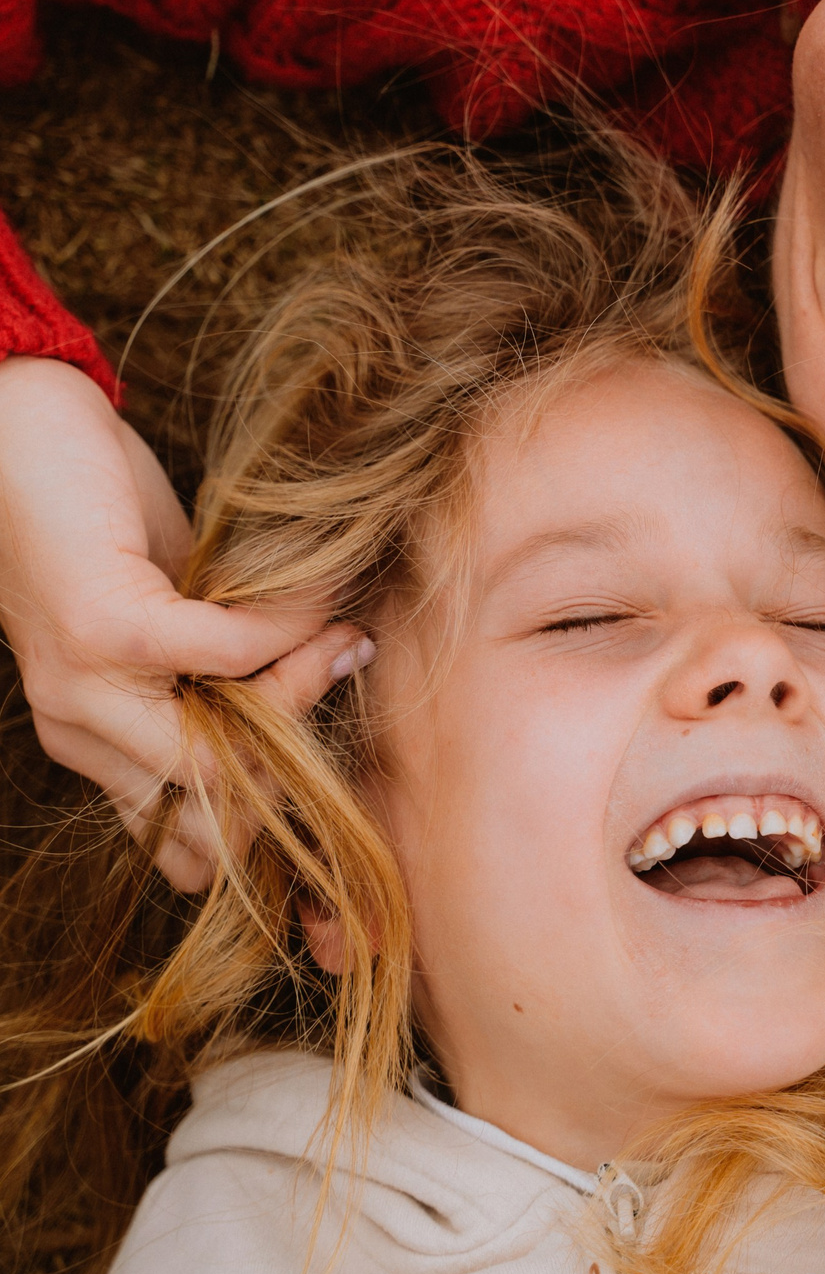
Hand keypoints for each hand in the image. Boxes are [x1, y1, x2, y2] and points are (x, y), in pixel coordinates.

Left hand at [0, 357, 365, 889]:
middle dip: (299, 759)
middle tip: (343, 665)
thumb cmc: (102, 513)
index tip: (334, 747)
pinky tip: (314, 591)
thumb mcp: (175, 611)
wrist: (19, 427)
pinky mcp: (106, 629)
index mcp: (96, 740)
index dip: (269, 824)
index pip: (186, 846)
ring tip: (340, 630)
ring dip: (303, 689)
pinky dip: (290, 626)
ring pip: (224, 751)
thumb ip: (226, 665)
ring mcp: (85, 687)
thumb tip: (343, 677)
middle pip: (216, 813)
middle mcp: (81, 730)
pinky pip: (232, 653)